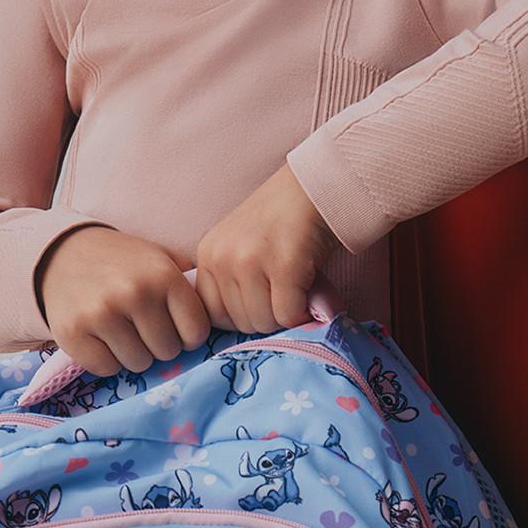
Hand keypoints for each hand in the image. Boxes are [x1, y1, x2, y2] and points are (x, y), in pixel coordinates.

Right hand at [34, 224, 213, 377]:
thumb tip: (223, 321)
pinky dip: (106, 359)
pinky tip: (100, 337)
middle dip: (158, 344)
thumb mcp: (162, 260)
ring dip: (133, 354)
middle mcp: (134, 293)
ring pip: (138, 364)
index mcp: (163, 275)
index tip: (173, 326)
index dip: (187, 335)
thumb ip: (191, 287)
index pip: (196, 333)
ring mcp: (102, 314)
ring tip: (121, 331)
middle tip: (142, 327)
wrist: (63, 254)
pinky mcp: (74, 333)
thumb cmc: (123, 263)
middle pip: (167, 352)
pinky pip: (106, 369)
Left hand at [194, 163, 342, 336]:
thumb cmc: (285, 220)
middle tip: (286, 291)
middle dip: (267, 316)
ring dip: (286, 314)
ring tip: (297, 286)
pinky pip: (289, 314)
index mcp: (209, 255)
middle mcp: (222, 257)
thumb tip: (243, 342)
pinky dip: (304, 310)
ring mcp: (250, 260)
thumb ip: (235, 286)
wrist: (318, 186)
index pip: (212, 316)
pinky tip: (309, 287)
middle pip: (240, 324)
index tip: (263, 301)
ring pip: (264, 322)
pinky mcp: (283, 265)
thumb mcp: (243, 247)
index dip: (242, 317)